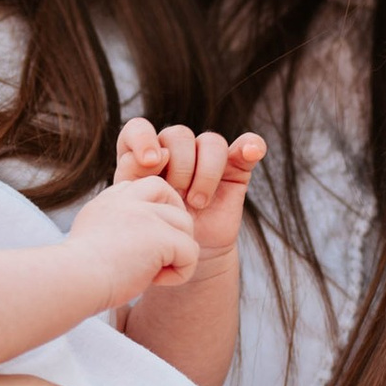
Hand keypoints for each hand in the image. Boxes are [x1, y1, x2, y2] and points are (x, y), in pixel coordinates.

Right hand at [70, 174, 199, 302]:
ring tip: (153, 272)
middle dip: (173, 222)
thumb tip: (142, 240)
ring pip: (186, 225)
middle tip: (160, 252)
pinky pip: (191, 252)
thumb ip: (114, 226)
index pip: (144, 188)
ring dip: (177, 252)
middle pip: (169, 194)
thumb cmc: (78, 274)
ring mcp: (145, 214)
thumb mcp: (92, 239)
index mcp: (109, 200)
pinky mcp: (161, 236)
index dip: (153, 213)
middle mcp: (127, 200)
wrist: (71, 282)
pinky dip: (180, 273)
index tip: (140, 243)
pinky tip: (156, 281)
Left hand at [118, 119, 266, 258]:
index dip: (144, 139)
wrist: (185, 257)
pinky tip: (251, 153)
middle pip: (178, 135)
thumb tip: (157, 154)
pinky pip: (247, 145)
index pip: (139, 129)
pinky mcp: (235, 168)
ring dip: (206, 173)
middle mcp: (175, 151)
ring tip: (199, 203)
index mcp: (144, 156)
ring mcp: (206, 158)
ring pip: (211, 141)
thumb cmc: (155, 231)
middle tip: (177, 196)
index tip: (150, 162)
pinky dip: (251, 145)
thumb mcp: (137, 205)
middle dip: (179, 167)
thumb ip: (134, 175)